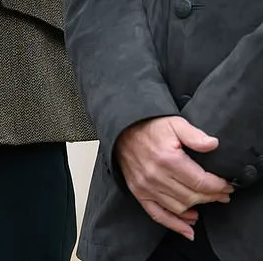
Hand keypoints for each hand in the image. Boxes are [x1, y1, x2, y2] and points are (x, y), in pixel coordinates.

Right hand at [115, 116, 233, 239]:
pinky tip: (189, 228)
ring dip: (197, 207)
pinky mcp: (139, 193)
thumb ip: (194, 135)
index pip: (200, 182)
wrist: (123, 130)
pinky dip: (176, 225)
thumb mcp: (174, 123)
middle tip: (222, 194)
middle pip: (192, 196)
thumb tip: (213, 144)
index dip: (218, 186)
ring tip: (207, 201)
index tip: (227, 186)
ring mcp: (147, 187)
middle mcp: (156, 176)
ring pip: (179, 207)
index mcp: (168, 159)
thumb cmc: (150, 127)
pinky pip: (159, 215)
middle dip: (212, 197)